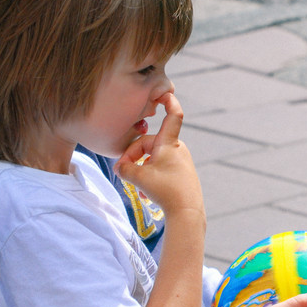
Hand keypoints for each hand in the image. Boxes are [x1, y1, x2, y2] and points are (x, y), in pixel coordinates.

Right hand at [116, 93, 203, 218]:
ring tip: (135, 186)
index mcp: (169, 144)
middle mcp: (177, 150)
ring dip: (140, 169)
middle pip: (149, 144)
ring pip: (153, 159)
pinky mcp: (181, 176)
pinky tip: (145, 193)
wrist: (187, 213)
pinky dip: (150, 177)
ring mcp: (180, 163)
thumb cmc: (166, 191)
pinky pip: (160, 170)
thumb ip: (125, 169)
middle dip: (133, 156)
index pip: (173, 116)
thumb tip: (119, 168)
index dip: (168, 102)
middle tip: (123, 172)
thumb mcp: (139, 178)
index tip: (164, 93)